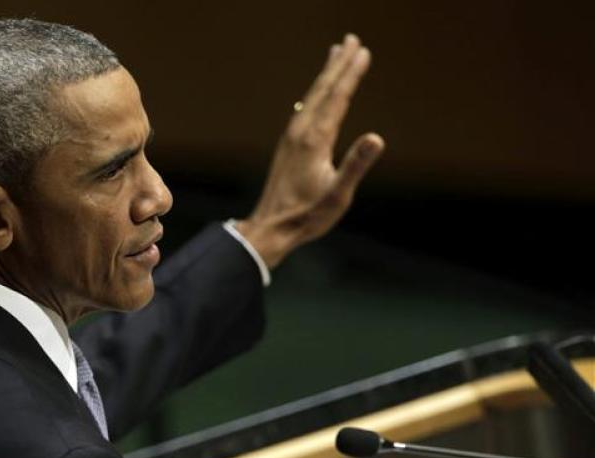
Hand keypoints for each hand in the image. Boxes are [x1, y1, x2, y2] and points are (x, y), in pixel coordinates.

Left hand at [237, 34, 384, 267]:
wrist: (271, 228)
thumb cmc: (307, 216)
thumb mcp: (338, 195)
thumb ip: (356, 165)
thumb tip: (376, 138)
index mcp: (315, 140)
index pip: (337, 98)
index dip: (351, 74)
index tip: (363, 51)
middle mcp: (300, 132)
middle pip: (322, 90)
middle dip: (338, 64)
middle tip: (351, 39)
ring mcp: (291, 138)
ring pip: (311, 98)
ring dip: (326, 75)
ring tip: (335, 54)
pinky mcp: (287, 147)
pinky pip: (304, 110)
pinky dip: (315, 94)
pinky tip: (317, 96)